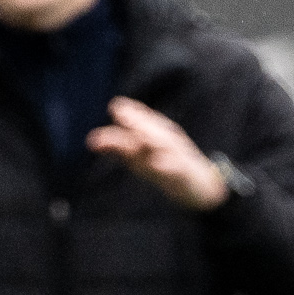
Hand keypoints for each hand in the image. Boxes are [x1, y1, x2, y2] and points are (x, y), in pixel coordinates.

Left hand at [85, 97, 229, 210]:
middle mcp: (167, 141)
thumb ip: (118, 148)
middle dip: (136, 120)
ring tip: (136, 134)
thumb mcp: (141, 158)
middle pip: (150, 129)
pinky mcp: (184, 174)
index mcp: (157, 135)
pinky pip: (176, 169)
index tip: (114, 107)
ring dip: (150, 137)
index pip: (143, 119)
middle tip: (119, 112)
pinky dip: (167, 166)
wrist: (202, 187)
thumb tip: (92, 140)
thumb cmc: (166, 167)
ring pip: (164, 144)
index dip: (131, 112)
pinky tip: (157, 164)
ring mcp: (177, 156)